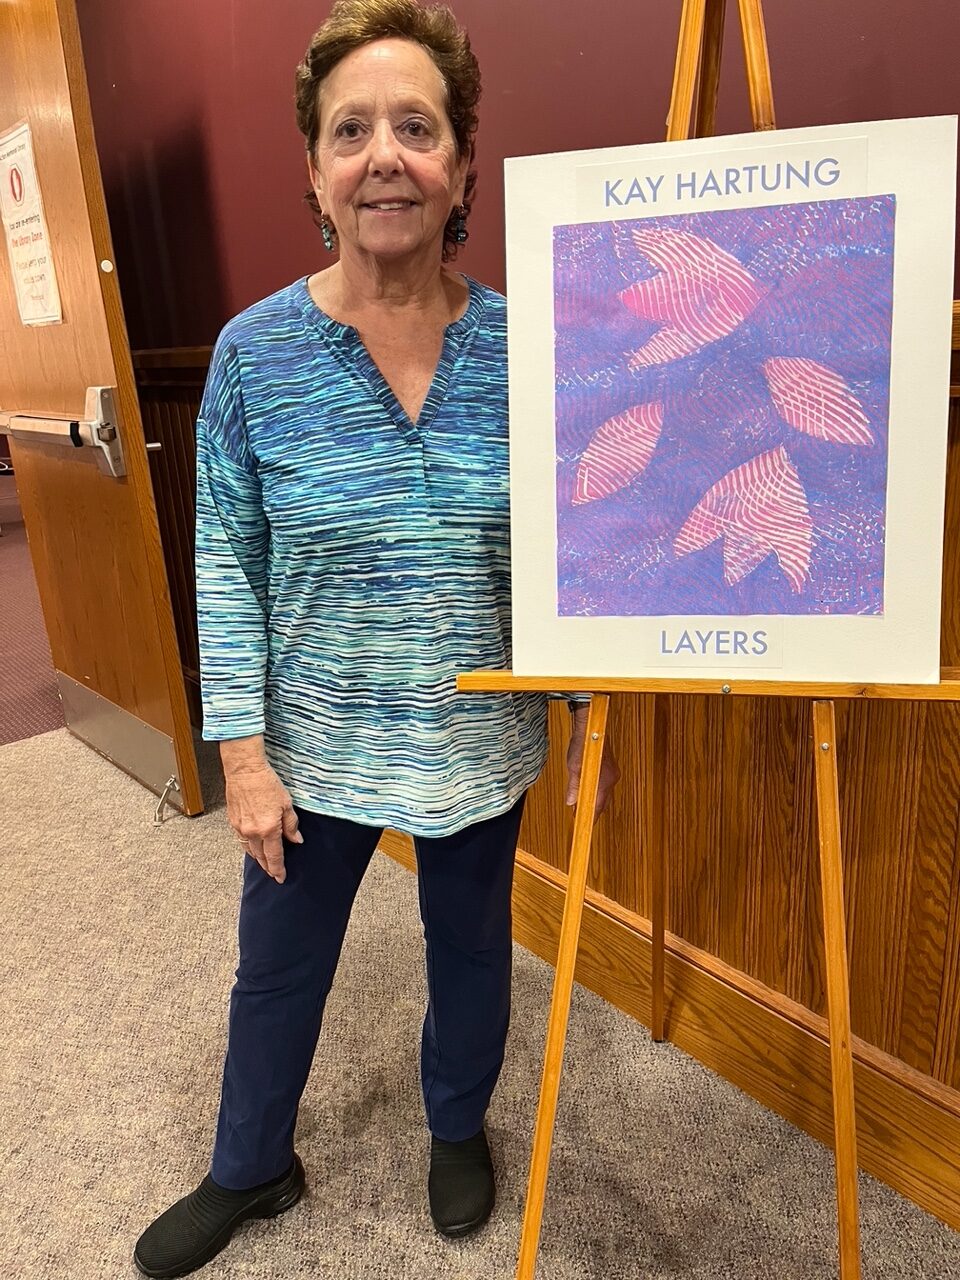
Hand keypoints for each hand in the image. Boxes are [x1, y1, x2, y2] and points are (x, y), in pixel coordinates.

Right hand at [221, 739, 301, 883]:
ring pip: (250, 851)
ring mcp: (240, 828)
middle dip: (268, 868)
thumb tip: (296, 840)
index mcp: (268, 829)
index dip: (278, 869)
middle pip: (261, 857)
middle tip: (274, 874)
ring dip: (258, 859)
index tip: (281, 878)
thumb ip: (291, 825)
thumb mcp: (286, 804)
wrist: (245, 770)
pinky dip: (248, 848)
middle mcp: (252, 833)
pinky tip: (253, 849)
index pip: (274, 856)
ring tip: (265, 864)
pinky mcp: (233, 822)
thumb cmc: (267, 783)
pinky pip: (241, 841)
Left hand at [564, 705, 620, 818]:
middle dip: (592, 810)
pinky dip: (596, 791)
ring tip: (581, 805)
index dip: (591, 817)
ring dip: (594, 800)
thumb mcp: (573, 768)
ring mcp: (613, 774)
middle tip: (580, 816)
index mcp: (604, 780)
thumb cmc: (583, 744)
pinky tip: (588, 792)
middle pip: (603, 802)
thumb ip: (573, 787)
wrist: (590, 727)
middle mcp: (612, 779)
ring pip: (604, 794)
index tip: (584, 825)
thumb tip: (571, 802)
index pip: (598, 806)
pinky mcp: (611, 770)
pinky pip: (605, 786)